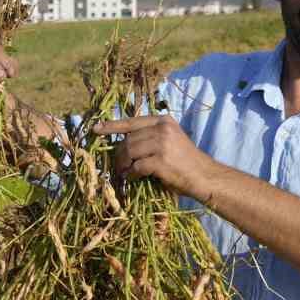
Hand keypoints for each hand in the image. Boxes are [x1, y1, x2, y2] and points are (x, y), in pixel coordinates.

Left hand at [91, 116, 216, 200]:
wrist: (204, 176)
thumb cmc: (185, 162)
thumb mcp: (170, 140)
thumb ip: (150, 137)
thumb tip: (124, 145)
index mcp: (163, 121)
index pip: (132, 121)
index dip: (112, 126)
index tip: (96, 128)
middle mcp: (162, 129)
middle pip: (128, 140)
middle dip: (119, 154)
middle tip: (118, 166)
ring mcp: (162, 144)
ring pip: (130, 152)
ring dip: (124, 164)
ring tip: (125, 172)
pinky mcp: (160, 161)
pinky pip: (137, 167)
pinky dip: (132, 174)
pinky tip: (135, 178)